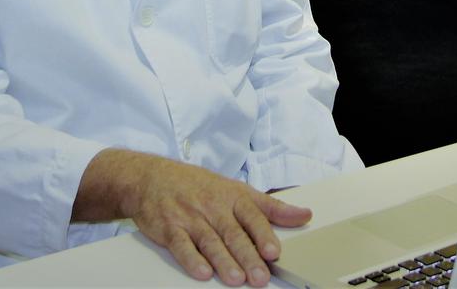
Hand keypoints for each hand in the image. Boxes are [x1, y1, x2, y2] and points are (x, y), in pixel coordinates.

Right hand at [75, 148, 311, 284]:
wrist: (152, 177)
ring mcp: (189, 217)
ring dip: (223, 261)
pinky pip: (181, 245)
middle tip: (259, 276)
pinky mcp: (169, 228)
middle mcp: (212, 206)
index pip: (252, 215)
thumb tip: (304, 215)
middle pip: (232, 233)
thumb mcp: (237, 190)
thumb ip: (271, 207)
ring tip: (236, 279)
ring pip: (210, 241)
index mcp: (232, 196)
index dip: (263, 234)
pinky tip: (202, 271)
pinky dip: (191, 259)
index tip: (274, 251)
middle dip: (247, 256)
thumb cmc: (198, 186)